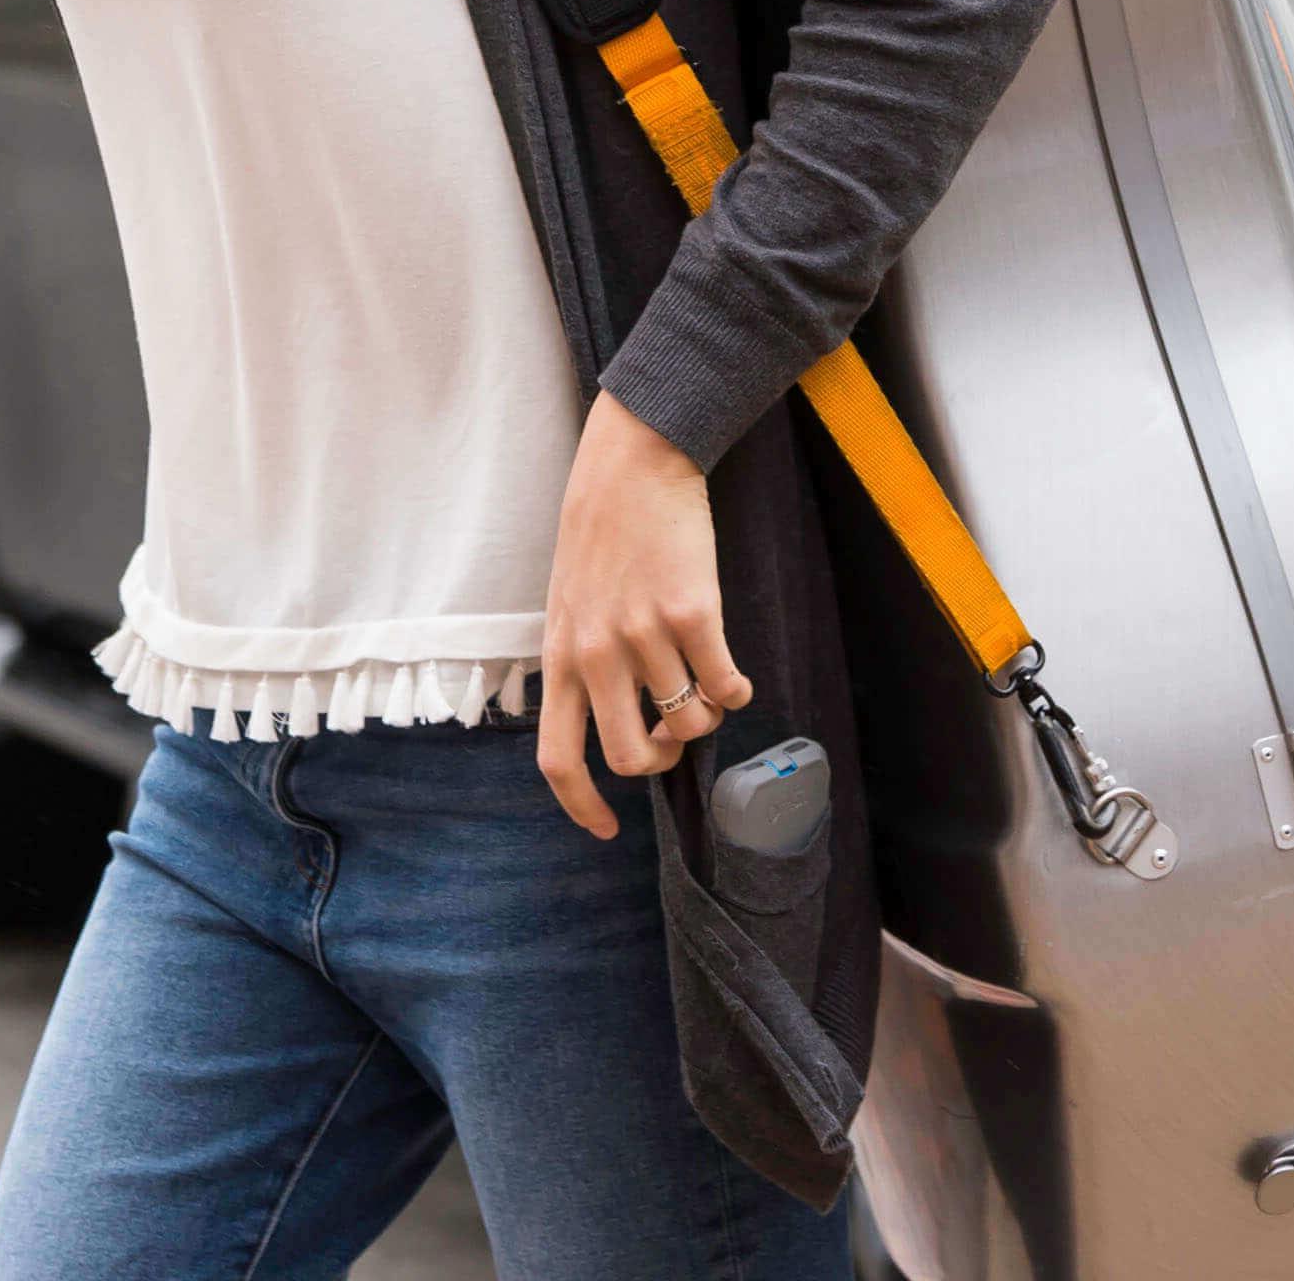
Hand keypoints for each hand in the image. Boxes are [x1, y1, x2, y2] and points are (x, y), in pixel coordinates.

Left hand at [536, 391, 751, 838]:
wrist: (633, 465)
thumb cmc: (601, 534)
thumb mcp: (567, 602)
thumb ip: (583, 663)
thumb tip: (627, 729)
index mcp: (560, 652)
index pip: (556, 757)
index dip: (581, 805)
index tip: (605, 828)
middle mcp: (598, 652)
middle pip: (633, 760)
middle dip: (661, 761)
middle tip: (672, 735)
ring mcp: (646, 635)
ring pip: (691, 724)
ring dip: (703, 713)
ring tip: (701, 677)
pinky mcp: (695, 614)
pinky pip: (727, 688)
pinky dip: (736, 689)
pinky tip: (731, 668)